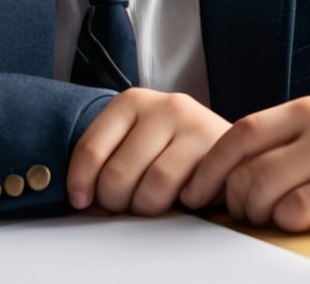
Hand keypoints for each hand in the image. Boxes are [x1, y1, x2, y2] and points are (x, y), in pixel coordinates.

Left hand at [67, 87, 230, 216]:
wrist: (229, 147)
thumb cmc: (172, 151)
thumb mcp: (134, 144)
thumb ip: (107, 163)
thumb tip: (82, 202)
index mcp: (131, 102)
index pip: (90, 148)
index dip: (80, 183)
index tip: (82, 202)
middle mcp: (162, 105)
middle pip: (118, 173)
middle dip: (116, 202)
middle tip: (127, 205)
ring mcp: (192, 122)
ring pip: (152, 184)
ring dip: (147, 207)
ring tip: (154, 203)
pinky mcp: (216, 145)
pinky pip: (185, 189)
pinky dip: (179, 204)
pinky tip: (183, 197)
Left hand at [180, 96, 309, 231]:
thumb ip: (275, 142)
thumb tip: (219, 177)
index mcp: (302, 109)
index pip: (240, 134)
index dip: (210, 167)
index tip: (195, 192)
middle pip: (248, 167)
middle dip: (234, 198)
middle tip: (240, 212)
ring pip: (267, 190)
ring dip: (258, 213)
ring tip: (270, 215)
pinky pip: (299, 210)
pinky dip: (288, 221)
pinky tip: (300, 219)